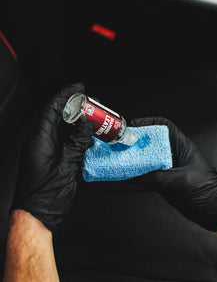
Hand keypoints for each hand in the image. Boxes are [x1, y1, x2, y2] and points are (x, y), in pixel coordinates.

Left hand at [11, 83, 94, 232]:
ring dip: (75, 122)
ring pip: (60, 127)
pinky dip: (74, 135)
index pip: (52, 109)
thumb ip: (77, 143)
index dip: (66, 95)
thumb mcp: (67, 166)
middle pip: (56, 116)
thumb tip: (86, 126)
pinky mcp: (49, 157)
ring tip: (92, 119)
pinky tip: (86, 137)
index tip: (79, 88)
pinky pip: (62, 139)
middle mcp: (39, 141)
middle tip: (90, 104)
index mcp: (39, 140)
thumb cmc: (46, 195)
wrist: (37, 215)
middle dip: (73, 107)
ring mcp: (43, 149)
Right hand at [130, 117, 216, 231]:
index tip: (132, 126)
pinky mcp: (164, 181)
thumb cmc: (209, 193)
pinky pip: (147, 173)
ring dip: (134, 157)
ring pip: (147, 157)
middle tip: (120, 144)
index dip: (147, 123)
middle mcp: (173, 155)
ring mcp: (168, 168)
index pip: (164, 126)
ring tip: (119, 158)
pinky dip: (136, 172)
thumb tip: (134, 174)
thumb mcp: (180, 183)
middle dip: (135, 140)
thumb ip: (156, 177)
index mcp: (182, 147)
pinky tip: (126, 174)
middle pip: (152, 141)